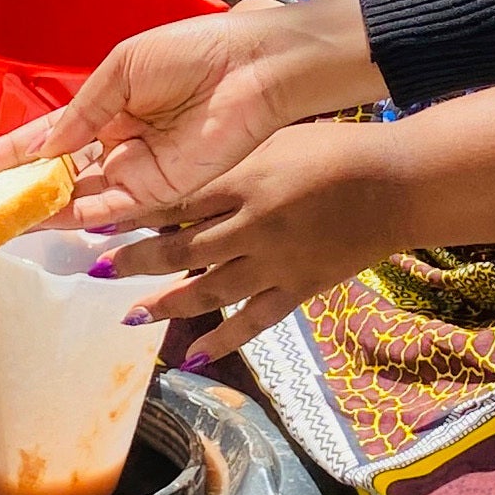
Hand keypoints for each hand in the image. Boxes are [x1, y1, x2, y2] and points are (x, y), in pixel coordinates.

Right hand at [0, 0, 384, 227]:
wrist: (255, 67)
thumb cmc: (195, 51)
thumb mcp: (123, 68)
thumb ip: (82, 111)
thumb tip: (43, 147)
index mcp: (110, 106)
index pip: (50, 136)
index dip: (11, 153)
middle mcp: (119, 142)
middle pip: (59, 174)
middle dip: (17, 189)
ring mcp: (138, 169)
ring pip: (78, 197)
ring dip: (37, 209)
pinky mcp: (161, 191)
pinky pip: (109, 208)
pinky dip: (74, 216)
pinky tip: (39, 219)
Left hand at [98, 121, 408, 366]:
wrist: (396, 185)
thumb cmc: (335, 150)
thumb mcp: (274, 141)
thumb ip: (229, 160)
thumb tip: (178, 173)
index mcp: (244, 179)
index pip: (174, 199)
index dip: (132, 213)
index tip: (98, 220)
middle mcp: (252, 225)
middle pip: (180, 248)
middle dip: (135, 261)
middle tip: (100, 268)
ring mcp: (276, 262)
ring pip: (208, 290)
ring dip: (165, 304)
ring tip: (131, 317)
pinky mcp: (299, 288)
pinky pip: (254, 321)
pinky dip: (223, 340)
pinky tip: (193, 354)